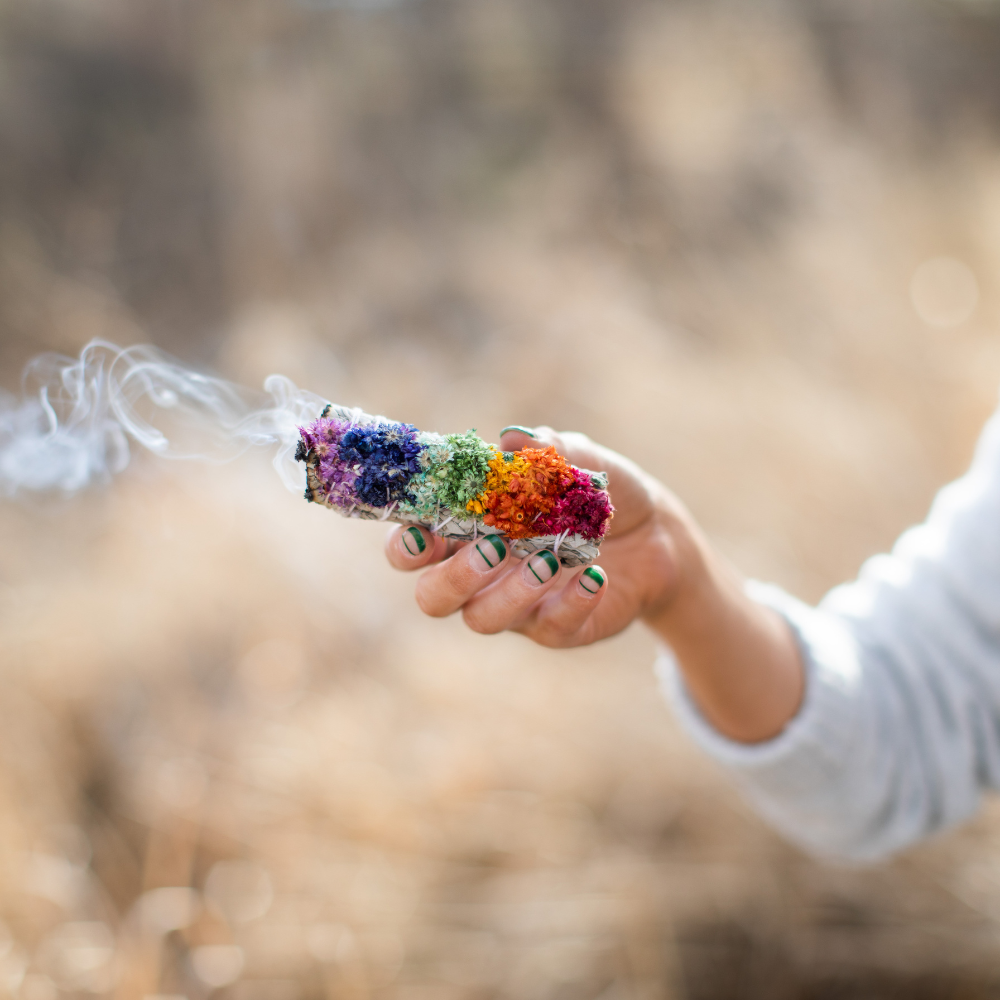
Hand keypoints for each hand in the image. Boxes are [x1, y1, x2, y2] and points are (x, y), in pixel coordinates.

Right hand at [383, 426, 686, 647]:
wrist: (653, 533)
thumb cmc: (594, 492)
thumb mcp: (579, 462)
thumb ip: (546, 451)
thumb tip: (512, 438)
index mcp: (468, 529)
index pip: (414, 546)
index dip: (406, 544)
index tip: (422, 531)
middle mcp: (481, 574)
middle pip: (433, 597)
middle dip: (453, 576)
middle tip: (493, 546)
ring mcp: (517, 606)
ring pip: (483, 618)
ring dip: (510, 592)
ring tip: (550, 560)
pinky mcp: (558, 628)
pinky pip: (551, 628)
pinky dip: (571, 601)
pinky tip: (594, 576)